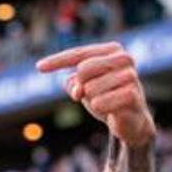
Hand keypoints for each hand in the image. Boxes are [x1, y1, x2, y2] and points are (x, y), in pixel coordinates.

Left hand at [37, 42, 155, 147]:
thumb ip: (73, 83)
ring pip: (89, 89)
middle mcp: (124, 58)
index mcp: (112, 50)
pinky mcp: (132, 95)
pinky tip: (111, 110)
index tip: (39, 67)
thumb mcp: (84, 86)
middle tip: (88, 96)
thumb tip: (77, 89)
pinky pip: (99, 103)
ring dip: (92, 101)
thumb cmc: (106, 97)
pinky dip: (99, 109)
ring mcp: (130, 76)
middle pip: (83, 70)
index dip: (57, 61)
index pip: (78, 54)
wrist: (131, 120)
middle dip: (80, 87)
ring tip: (105, 102)